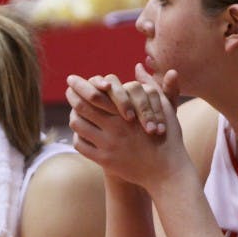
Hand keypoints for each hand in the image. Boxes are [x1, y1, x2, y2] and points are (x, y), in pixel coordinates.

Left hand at [67, 68, 187, 185]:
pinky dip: (78, 136)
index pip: (95, 92)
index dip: (80, 84)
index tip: (72, 79)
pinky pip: (80, 145)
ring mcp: (109, 144)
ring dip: (74, 116)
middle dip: (72, 96)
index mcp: (127, 112)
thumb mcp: (164, 107)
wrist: (167, 170)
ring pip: (78, 124)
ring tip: (76, 112)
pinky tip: (83, 133)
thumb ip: (150, 85)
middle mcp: (115, 127)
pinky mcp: (105, 160)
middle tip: (69, 92)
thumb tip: (138, 66)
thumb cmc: (168, 136)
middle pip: (81, 106)